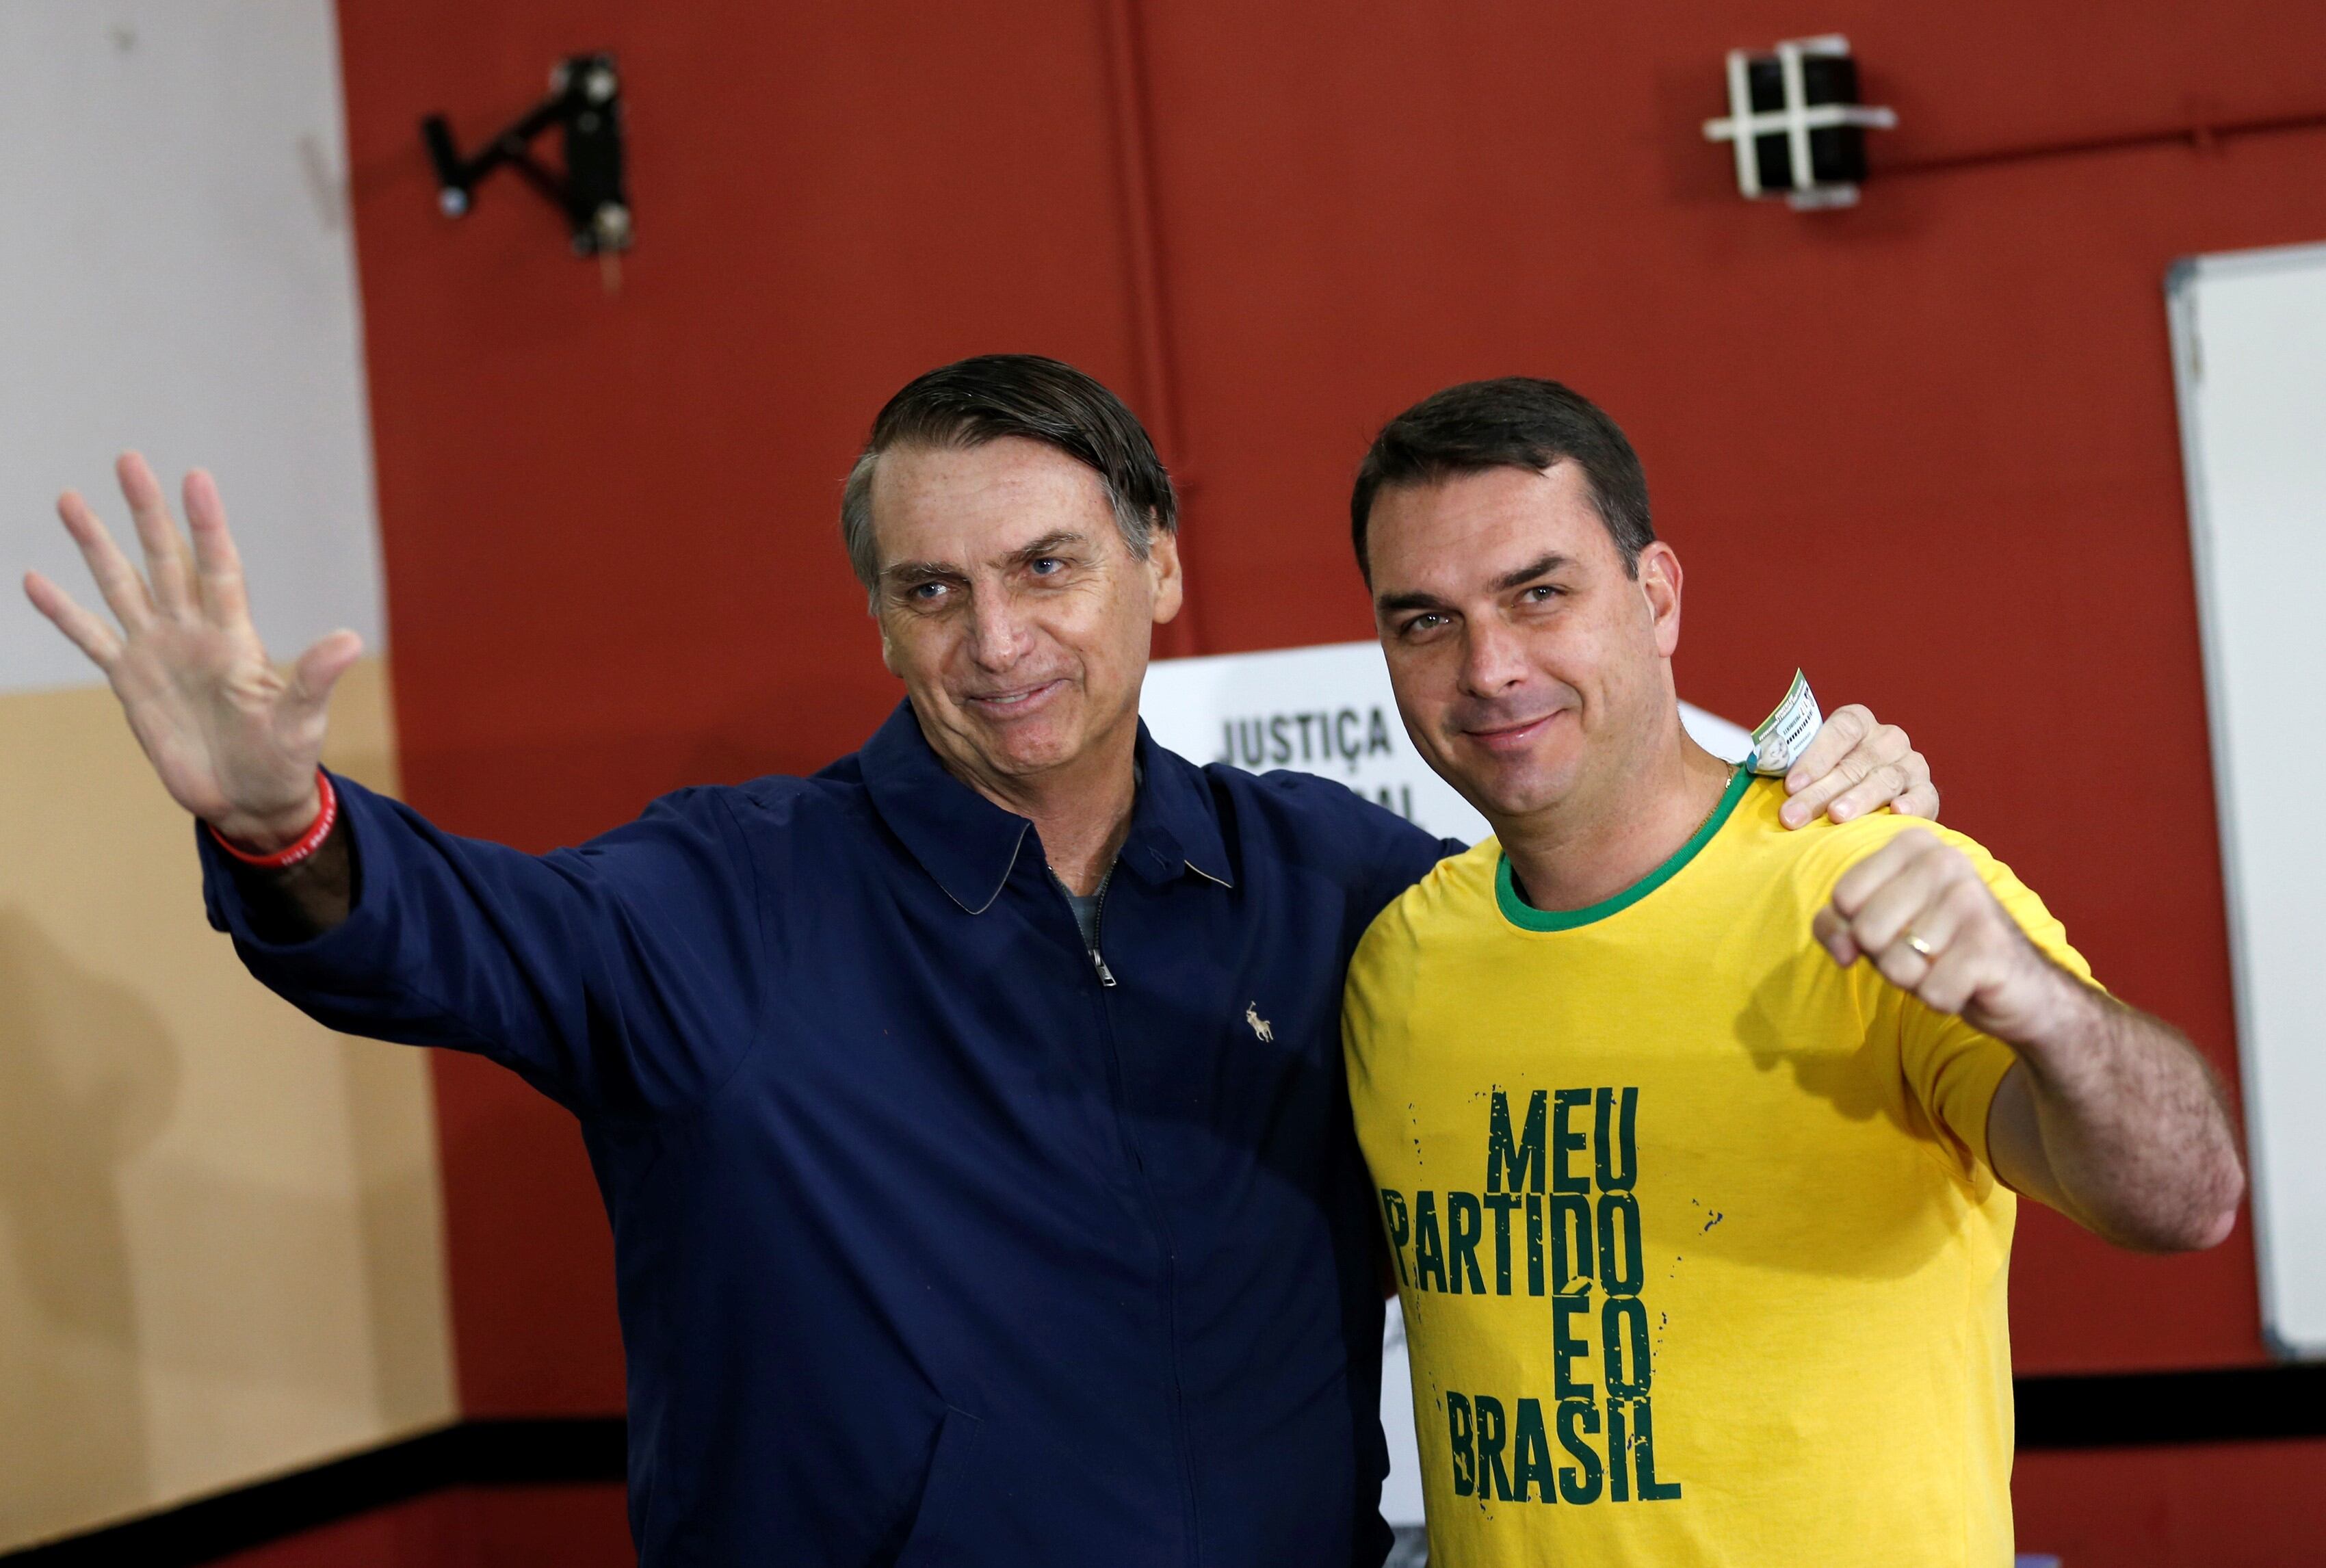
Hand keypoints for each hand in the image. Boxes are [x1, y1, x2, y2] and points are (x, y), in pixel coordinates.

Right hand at [22, 453, 359, 849]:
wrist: (248, 800)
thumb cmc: (282, 759)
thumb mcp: (301, 720)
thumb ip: (314, 678)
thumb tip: (349, 640)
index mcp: (233, 636)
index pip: (218, 567)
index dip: (206, 525)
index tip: (195, 477)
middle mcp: (191, 632)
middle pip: (164, 559)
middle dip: (146, 512)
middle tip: (128, 460)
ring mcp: (158, 652)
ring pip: (122, 585)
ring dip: (97, 545)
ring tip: (71, 499)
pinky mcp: (130, 681)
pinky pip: (91, 638)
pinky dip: (63, 612)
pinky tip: (36, 580)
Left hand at [1778, 704, 1935, 827]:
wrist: (1864, 805)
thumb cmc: (1823, 785)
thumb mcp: (1804, 769)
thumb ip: (1786, 766)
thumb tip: (1747, 772)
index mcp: (1857, 723)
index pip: (1840, 729)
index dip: (1815, 756)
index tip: (1790, 785)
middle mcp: (1887, 739)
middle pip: (1854, 762)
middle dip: (1820, 791)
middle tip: (1793, 816)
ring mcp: (1910, 764)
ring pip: (1885, 779)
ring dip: (1858, 799)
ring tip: (1836, 816)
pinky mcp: (1926, 792)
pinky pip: (1924, 796)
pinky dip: (1912, 804)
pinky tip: (1897, 813)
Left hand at [1812, 829, 2079, 1044]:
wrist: (2009, 983)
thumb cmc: (1932, 947)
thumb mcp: (1873, 928)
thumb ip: (1834, 926)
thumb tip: (1843, 950)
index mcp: (1913, 844)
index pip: (1844, 898)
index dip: (1855, 930)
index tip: (1892, 929)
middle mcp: (1945, 860)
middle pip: (1866, 932)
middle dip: (1885, 958)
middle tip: (1921, 952)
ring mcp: (1973, 899)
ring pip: (1897, 966)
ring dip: (1915, 981)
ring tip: (1944, 964)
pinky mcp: (1991, 943)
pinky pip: (1931, 992)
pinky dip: (1941, 999)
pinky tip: (1965, 984)